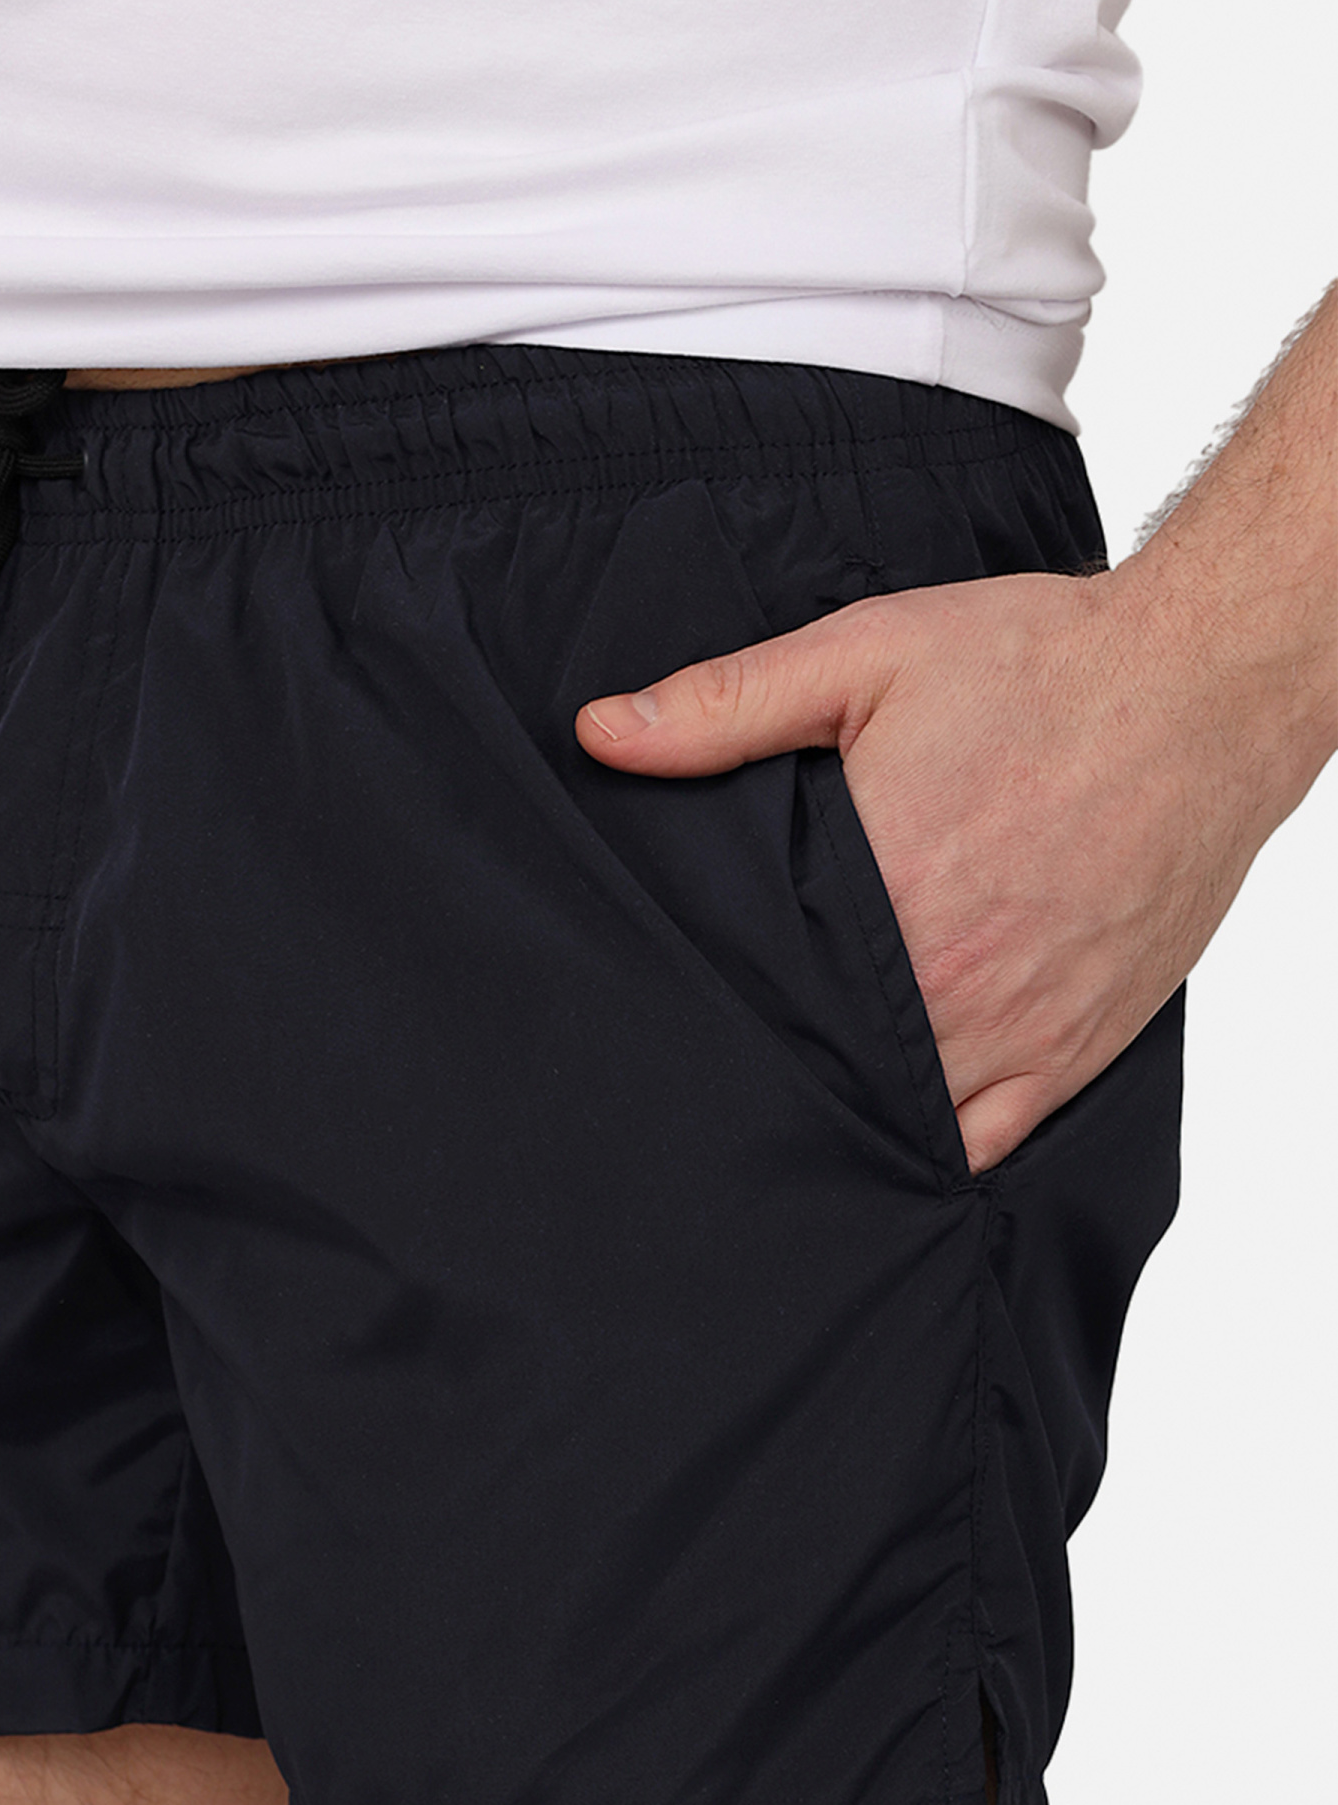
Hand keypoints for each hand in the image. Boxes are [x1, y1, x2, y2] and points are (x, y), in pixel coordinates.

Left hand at [574, 566, 1299, 1172]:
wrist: (1204, 683)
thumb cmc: (1041, 663)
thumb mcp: (866, 655)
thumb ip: (726, 706)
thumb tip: (601, 732)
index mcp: (884, 894)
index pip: (755, 997)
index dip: (701, 1019)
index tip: (658, 1024)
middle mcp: (947, 981)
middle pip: (820, 1071)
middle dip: (764, 1075)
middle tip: (702, 1079)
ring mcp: (1017, 1028)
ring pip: (896, 1121)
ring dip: (840, 1117)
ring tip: (778, 1115)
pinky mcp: (1075, 1050)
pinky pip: (986, 1143)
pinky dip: (932, 1148)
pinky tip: (884, 1133)